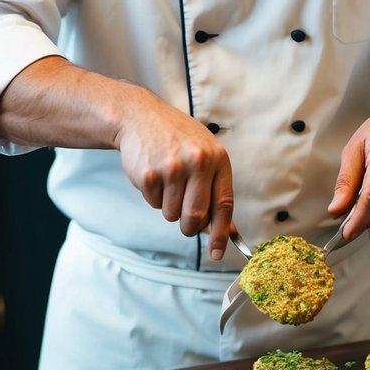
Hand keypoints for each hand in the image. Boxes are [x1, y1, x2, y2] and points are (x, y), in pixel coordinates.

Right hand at [114, 88, 235, 258]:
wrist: (141, 117)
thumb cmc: (178, 139)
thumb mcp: (206, 154)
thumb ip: (217, 190)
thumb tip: (228, 229)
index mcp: (217, 159)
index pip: (224, 205)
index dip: (222, 233)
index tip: (218, 253)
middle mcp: (198, 162)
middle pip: (195, 217)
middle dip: (189, 227)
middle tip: (184, 221)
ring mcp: (172, 168)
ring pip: (171, 214)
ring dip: (169, 206)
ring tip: (168, 180)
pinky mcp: (149, 174)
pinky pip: (153, 203)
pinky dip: (154, 196)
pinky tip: (155, 173)